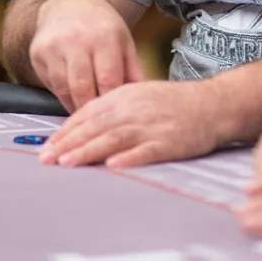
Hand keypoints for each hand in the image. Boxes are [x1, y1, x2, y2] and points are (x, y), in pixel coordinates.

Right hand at [28, 0, 143, 112]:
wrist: (69, 3)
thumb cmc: (102, 27)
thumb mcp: (124, 42)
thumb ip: (133, 72)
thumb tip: (142, 102)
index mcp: (104, 36)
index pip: (108, 79)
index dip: (111, 102)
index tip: (116, 117)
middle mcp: (77, 40)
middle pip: (82, 88)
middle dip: (91, 109)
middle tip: (99, 123)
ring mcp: (54, 46)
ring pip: (63, 89)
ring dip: (74, 106)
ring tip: (85, 115)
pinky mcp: (37, 53)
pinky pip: (50, 84)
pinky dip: (62, 95)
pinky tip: (71, 98)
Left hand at [40, 80, 223, 168]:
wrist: (213, 103)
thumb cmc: (174, 102)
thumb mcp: (139, 94)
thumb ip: (112, 108)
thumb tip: (82, 124)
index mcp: (125, 95)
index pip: (88, 113)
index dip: (66, 131)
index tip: (48, 146)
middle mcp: (135, 108)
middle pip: (96, 126)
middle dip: (69, 143)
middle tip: (48, 158)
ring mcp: (152, 125)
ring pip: (114, 138)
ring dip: (89, 151)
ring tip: (69, 163)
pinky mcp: (169, 141)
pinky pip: (146, 150)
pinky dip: (129, 158)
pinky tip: (113, 166)